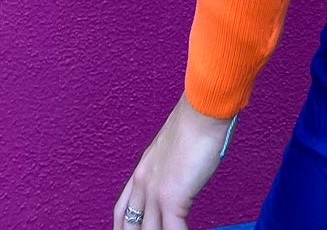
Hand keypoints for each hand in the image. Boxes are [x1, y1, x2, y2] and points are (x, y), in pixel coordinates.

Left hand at [113, 94, 234, 229]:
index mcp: (142, 171)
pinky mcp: (172, 197)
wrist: (204, 108)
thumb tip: (182, 176)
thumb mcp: (174, 148)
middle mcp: (142, 183)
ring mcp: (154, 192)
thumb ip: (171, 167)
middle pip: (130, 226)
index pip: (122, 210)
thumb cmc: (197, 121)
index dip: (123, 229)